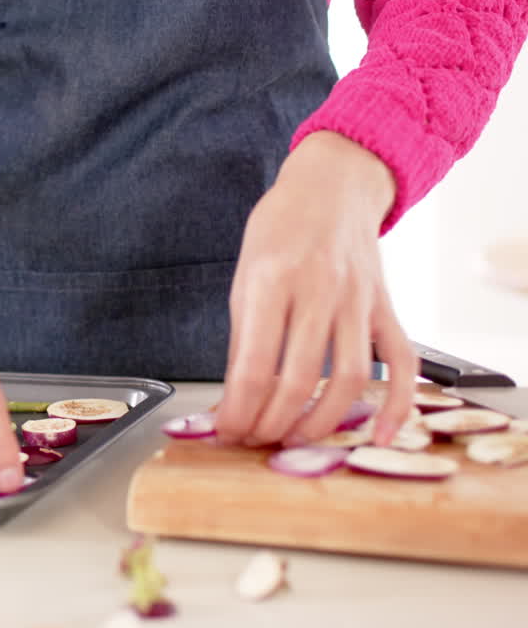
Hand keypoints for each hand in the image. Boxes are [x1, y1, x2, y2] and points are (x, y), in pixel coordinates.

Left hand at [215, 131, 418, 447]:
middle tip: (256, 441)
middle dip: (272, 423)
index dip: (238, 410)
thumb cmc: (281, 229)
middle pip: (299, 379)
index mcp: (271, 282)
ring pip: (349, 379)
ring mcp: (358, 300)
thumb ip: (242, 338)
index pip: (253, 365)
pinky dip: (397, 404)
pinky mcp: (386, 307)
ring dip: (321, 423)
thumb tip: (231, 399)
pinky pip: (401, 361)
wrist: (334, 186)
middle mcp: (318, 291)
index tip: (227, 431)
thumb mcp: (244, 277)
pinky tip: (378, 433)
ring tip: (296, 440)